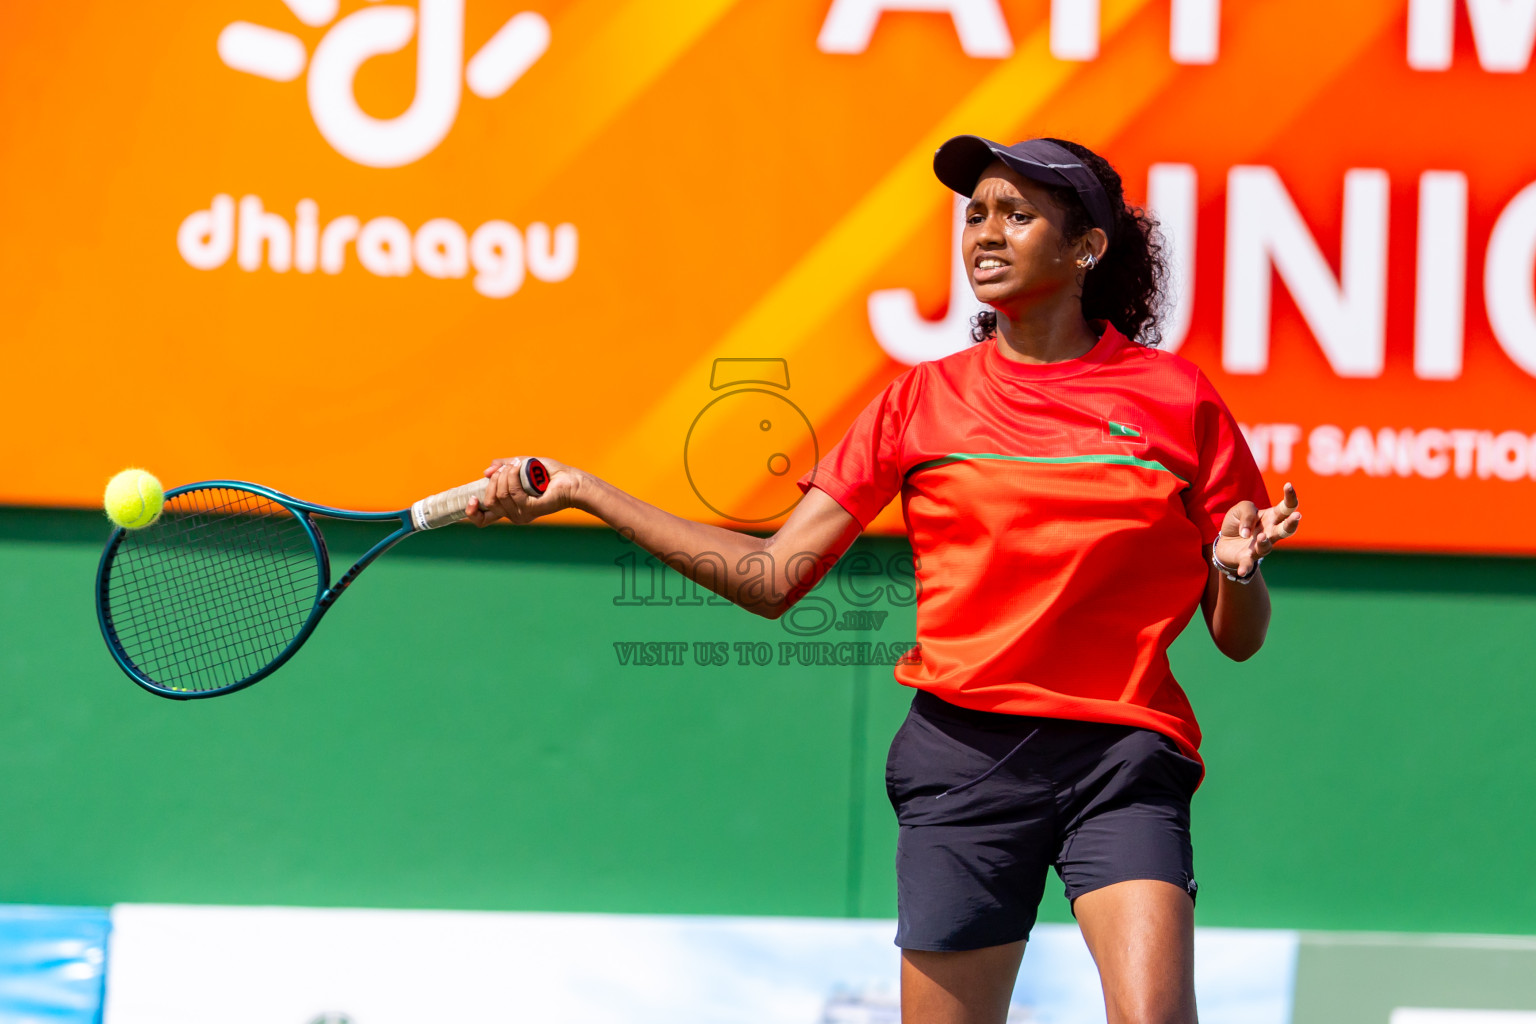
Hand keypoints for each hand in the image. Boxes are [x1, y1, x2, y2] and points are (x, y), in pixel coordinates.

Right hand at [465, 456, 579, 526]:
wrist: (570, 480)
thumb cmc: (548, 473)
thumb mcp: (521, 465)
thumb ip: (503, 467)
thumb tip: (486, 472)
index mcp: (508, 507)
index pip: (482, 520)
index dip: (472, 512)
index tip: (471, 499)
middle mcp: (513, 514)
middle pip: (489, 501)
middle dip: (494, 481)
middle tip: (508, 468)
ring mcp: (521, 514)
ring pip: (500, 495)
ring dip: (505, 475)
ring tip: (518, 465)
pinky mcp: (530, 509)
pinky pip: (513, 492)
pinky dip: (513, 476)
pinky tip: (521, 466)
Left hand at [1213, 482, 1300, 577]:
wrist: (1224, 542)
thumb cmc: (1238, 522)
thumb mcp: (1240, 509)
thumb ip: (1247, 514)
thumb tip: (1248, 532)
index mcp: (1272, 517)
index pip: (1287, 507)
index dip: (1290, 497)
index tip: (1288, 485)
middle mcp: (1270, 532)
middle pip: (1286, 529)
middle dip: (1292, 523)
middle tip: (1296, 517)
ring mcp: (1260, 546)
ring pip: (1268, 546)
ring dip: (1265, 542)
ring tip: (1261, 536)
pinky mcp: (1247, 558)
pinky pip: (1248, 564)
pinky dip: (1245, 567)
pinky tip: (1241, 571)